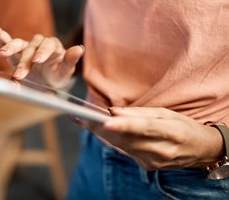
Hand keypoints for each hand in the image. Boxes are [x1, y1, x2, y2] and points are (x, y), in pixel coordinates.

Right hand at [0, 17, 83, 87]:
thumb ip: (70, 61)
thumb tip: (80, 48)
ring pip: (17, 44)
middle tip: (20, 74)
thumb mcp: (65, 72)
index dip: (43, 52)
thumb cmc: (56, 76)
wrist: (46, 81)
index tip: (37, 60)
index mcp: (53, 46)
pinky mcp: (15, 50)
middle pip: (31, 48)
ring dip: (10, 49)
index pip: (48, 46)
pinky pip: (5, 39)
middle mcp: (39, 43)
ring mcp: (26, 45)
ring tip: (2, 54)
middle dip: (25, 61)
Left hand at [79, 106, 223, 169]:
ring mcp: (153, 162)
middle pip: (124, 139)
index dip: (123, 125)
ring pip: (120, 146)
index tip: (105, 121)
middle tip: (78, 115)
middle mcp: (160, 150)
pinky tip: (99, 130)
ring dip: (100, 132)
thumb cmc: (184, 127)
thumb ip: (139, 113)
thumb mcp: (167, 113)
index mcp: (170, 132)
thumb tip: (112, 110)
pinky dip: (111, 139)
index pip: (143, 128)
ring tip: (82, 119)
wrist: (201, 150)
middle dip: (99, 127)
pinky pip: (124, 151)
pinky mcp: (146, 166)